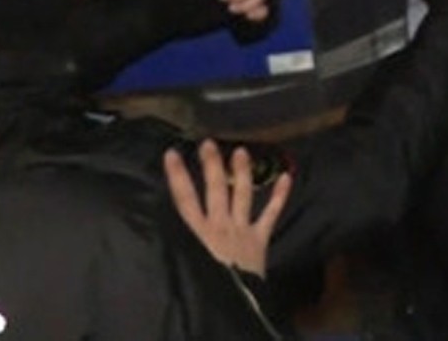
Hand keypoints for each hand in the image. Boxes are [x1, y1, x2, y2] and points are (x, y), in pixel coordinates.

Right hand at [164, 140, 290, 277]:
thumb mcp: (181, 267)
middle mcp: (220, 226)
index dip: (178, 175)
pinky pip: (271, 214)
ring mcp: (242, 230)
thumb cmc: (203, 288)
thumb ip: (177, 245)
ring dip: (242, 172)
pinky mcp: (260, 240)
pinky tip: (288, 176)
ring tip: (242, 151)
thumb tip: (160, 231)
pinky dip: (280, 196)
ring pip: (243, 194)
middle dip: (212, 164)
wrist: (233, 305)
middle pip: (215, 189)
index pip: (184, 199)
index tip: (173, 153)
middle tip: (209, 143)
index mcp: (197, 234)